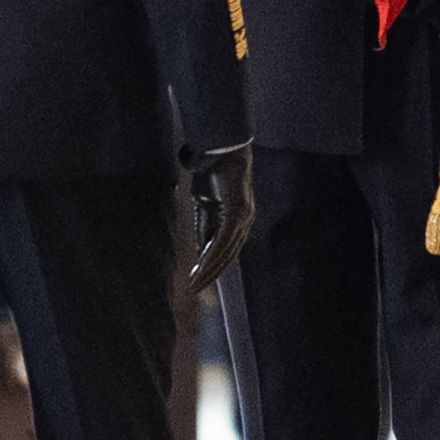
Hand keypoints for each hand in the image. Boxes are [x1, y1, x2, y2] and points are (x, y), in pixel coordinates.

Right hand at [186, 142, 255, 291]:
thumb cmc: (214, 175)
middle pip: (228, 257)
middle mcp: (246, 223)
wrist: (223, 150)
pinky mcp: (237, 214)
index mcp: (240, 221)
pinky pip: (222, 241)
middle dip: (210, 275)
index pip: (227, 251)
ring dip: (209, 269)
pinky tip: (200, 266)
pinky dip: (210, 256)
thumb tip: (202, 250)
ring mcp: (243, 219)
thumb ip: (206, 227)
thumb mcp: (206, 205)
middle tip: (194, 289)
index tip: (198, 280)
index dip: (213, 267)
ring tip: (194, 283)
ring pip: (225, 253)